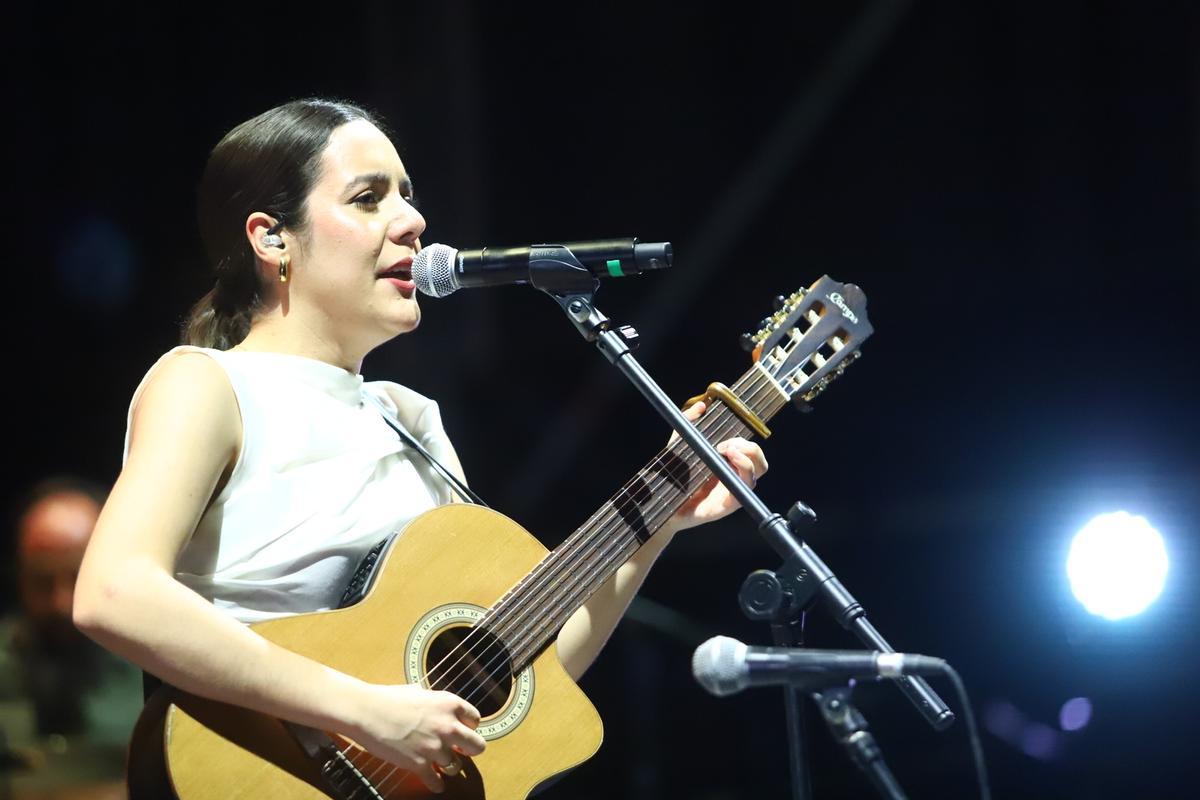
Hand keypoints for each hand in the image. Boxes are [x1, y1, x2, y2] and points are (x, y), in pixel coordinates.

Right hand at [350, 683, 486, 793]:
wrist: (367, 711)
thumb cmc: (389, 698)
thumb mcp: (419, 691)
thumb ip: (434, 702)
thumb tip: (437, 707)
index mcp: (450, 704)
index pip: (475, 719)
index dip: (469, 726)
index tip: (463, 730)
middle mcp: (448, 726)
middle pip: (477, 746)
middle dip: (471, 749)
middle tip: (462, 750)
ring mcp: (434, 747)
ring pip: (456, 766)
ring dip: (448, 765)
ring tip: (440, 763)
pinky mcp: (419, 764)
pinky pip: (436, 782)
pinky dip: (436, 784)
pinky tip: (435, 783)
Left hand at [668, 401, 768, 531]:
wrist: (663, 502)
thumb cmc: (673, 476)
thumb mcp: (678, 444)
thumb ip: (688, 423)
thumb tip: (701, 407)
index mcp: (727, 462)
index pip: (749, 448)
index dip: (743, 440)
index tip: (724, 438)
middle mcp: (734, 475)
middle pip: (759, 459)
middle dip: (748, 446)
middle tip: (725, 446)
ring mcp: (734, 489)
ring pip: (758, 471)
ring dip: (748, 456)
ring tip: (728, 451)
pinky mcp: (731, 503)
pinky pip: (746, 489)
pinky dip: (744, 473)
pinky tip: (729, 464)